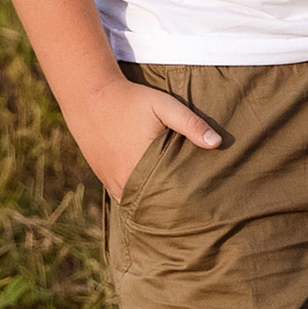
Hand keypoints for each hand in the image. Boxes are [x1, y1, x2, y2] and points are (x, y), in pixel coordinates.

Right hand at [75, 79, 220, 195]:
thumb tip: (217, 143)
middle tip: (194, 211)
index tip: (202, 204)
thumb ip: (191, 123)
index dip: (186, 202)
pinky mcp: (105, 179)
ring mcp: (112, 183)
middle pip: (154, 205)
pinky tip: (153, 197)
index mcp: (142, 167)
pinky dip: (139, 199)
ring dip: (154, 205)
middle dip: (172, 208)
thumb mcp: (164, 106)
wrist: (90, 97)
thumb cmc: (131, 100)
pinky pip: (125, 197)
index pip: (170, 198)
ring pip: (138, 205)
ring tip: (176, 207)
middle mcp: (125, 181)